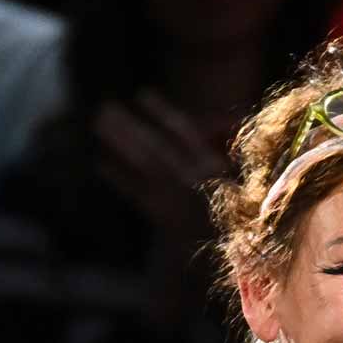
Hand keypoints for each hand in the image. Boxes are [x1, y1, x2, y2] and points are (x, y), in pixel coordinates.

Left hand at [92, 92, 228, 237]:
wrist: (239, 248)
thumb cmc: (242, 203)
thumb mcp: (241, 170)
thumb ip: (226, 141)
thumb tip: (219, 118)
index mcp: (215, 167)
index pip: (185, 132)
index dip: (162, 112)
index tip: (142, 94)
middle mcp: (194, 180)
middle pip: (155, 145)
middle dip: (130, 125)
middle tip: (105, 107)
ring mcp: (176, 200)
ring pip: (143, 165)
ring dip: (120, 143)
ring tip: (99, 123)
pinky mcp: (165, 219)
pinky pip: (137, 194)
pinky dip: (119, 178)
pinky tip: (101, 162)